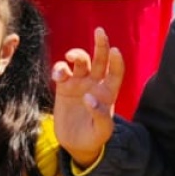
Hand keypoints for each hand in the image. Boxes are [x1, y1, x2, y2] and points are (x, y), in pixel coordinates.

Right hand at [51, 28, 125, 166]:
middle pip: (100, 59)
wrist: (76, 144)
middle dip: (101, 44)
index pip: (115, 72)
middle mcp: (95, 83)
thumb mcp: (103, 132)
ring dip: (77, 55)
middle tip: (99, 31)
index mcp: (108, 92)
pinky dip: (59, 69)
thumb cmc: (94, 138)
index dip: (116, 61)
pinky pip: (61, 71)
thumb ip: (100, 115)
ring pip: (80, 61)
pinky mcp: (64, 87)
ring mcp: (79, 83)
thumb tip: (89, 97)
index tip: (115, 51)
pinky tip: (58, 76)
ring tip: (71, 58)